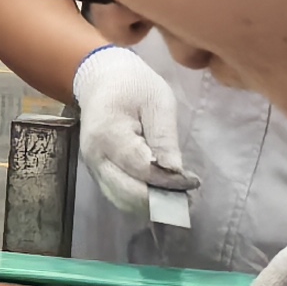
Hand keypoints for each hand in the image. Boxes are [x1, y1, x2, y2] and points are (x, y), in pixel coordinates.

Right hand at [71, 44, 195, 218]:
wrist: (102, 80)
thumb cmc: (133, 85)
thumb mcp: (157, 101)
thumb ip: (164, 137)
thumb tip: (175, 172)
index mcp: (109, 134)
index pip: (142, 169)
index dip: (169, 181)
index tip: (193, 181)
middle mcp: (96, 156)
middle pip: (127, 192)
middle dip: (160, 200)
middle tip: (189, 199)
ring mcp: (93, 166)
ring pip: (121, 200)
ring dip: (150, 205)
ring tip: (178, 199)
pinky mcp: (97, 171)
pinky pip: (117, 195)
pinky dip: (139, 201)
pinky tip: (160, 195)